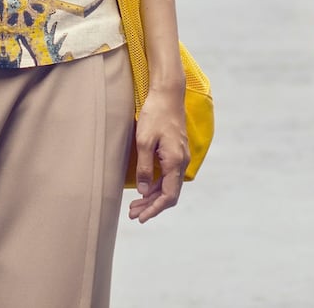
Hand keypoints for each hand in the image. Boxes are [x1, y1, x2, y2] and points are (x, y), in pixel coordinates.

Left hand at [129, 88, 187, 222]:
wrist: (168, 94)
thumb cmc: (155, 115)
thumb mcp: (144, 142)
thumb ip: (143, 168)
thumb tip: (142, 191)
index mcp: (175, 162)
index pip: (168, 196)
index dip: (154, 209)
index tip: (140, 218)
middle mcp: (181, 161)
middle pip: (169, 193)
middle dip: (152, 206)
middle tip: (133, 214)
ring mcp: (180, 156)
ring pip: (168, 185)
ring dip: (152, 196)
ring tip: (135, 205)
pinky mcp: (176, 151)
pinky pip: (168, 175)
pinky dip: (156, 185)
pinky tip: (144, 188)